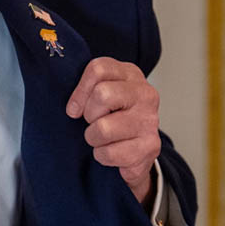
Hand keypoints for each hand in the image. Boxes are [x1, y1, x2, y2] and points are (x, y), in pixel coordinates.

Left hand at [66, 57, 160, 205]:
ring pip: (103, 128)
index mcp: (130, 74)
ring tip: (102, 137)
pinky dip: (102, 156)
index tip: (75, 107)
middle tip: (94, 121)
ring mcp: (150, 120)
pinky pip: (110, 153)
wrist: (137, 146)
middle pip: (103, 94)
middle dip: (89, 113)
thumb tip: (73, 109)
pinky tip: (111, 150)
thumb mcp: (99, 91)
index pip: (98, 69)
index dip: (80, 90)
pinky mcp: (151, 146)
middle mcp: (145, 94)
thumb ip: (85, 88)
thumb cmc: (112, 113)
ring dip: (93, 137)